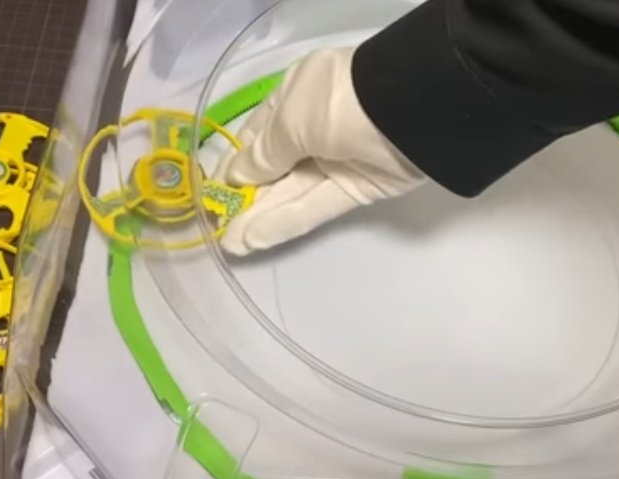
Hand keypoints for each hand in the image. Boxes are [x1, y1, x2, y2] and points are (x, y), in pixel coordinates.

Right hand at [220, 46, 426, 255]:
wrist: (404, 110)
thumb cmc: (334, 102)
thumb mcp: (289, 121)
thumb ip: (264, 154)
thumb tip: (239, 176)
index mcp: (296, 96)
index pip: (259, 134)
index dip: (236, 163)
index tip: (213, 191)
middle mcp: (315, 127)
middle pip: (275, 168)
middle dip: (247, 196)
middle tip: (218, 226)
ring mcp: (338, 161)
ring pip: (293, 193)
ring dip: (261, 216)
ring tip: (231, 243)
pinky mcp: (358, 190)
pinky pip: (316, 208)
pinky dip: (287, 222)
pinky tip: (256, 239)